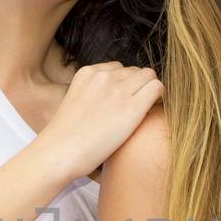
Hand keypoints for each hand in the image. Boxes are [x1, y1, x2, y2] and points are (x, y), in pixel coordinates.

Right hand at [33, 61, 163, 181]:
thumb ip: (92, 94)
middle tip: (137, 105)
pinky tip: (153, 110)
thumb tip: (110, 101)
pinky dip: (159, 97)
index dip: (125, 83)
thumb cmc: (65, 138)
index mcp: (87, 73)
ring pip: (149, 76)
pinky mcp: (132, 107)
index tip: (124, 99)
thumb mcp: (75, 102)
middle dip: (138, 86)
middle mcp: (103, 76)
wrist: (60, 152)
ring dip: (150, 90)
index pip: (118, 69)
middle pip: (134, 71)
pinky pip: (157, 89)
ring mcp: (118, 90)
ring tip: (145, 109)